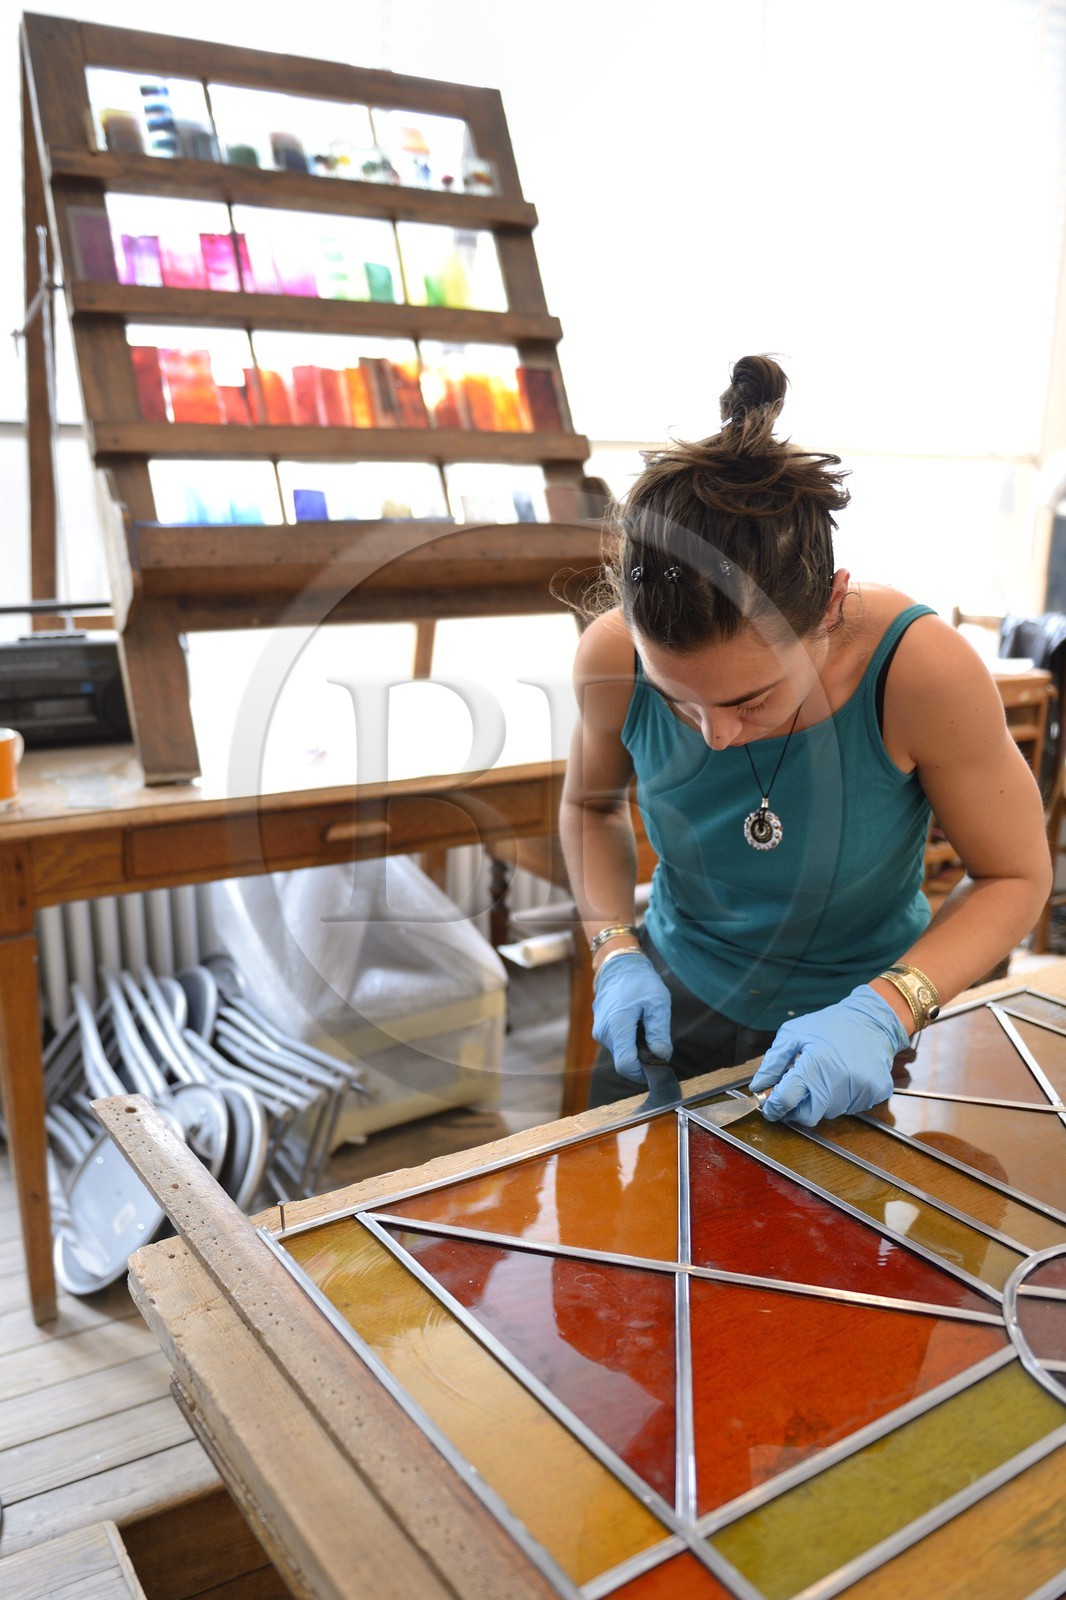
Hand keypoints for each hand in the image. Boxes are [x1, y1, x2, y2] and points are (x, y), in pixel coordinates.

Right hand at [592, 953, 671, 1081]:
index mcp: (617, 1025)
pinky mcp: (600, 1029)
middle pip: (623, 1061)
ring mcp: (599, 1031)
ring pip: (620, 1053)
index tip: (659, 1065)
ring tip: (647, 1027)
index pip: (626, 1065)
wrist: (618, 965)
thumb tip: (661, 1056)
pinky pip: (616, 1044)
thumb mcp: (657, 1002)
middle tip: (658, 1043)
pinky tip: (637, 1024)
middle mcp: (604, 1032)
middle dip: (642, 1059)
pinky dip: (629, 1041)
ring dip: (636, 1049)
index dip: (643, 1072)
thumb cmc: (639, 981)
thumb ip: (659, 1031)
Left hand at [750, 984, 908, 1124]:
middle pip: (808, 1116)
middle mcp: (838, 1081)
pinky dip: (841, 1099)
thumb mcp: (793, 1034)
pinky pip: (851, 1108)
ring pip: (829, 1113)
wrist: (871, 1020)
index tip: (769, 1108)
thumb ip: (773, 1062)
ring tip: (823, 1078)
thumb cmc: (829, 1025)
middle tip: (794, 1096)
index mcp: (815, 1065)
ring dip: (820, 1102)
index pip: (787, 1100)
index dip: (773, 1107)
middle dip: (796, 1110)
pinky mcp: (875, 1094)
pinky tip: (842, 1078)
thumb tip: (758, 1087)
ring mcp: (860, 1090)